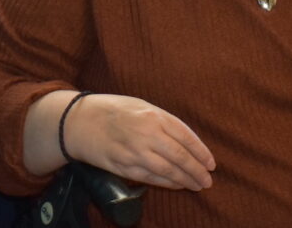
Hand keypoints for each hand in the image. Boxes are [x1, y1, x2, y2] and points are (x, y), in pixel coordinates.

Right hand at [63, 93, 215, 190]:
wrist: (80, 121)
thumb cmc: (112, 110)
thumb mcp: (140, 106)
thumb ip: (163, 121)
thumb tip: (186, 141)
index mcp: (153, 116)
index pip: (185, 137)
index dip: (201, 152)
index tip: (211, 163)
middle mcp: (146, 134)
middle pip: (180, 157)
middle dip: (197, 171)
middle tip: (208, 180)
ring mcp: (134, 152)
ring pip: (167, 171)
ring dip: (185, 180)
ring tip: (197, 185)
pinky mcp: (124, 167)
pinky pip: (151, 178)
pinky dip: (167, 183)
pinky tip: (177, 184)